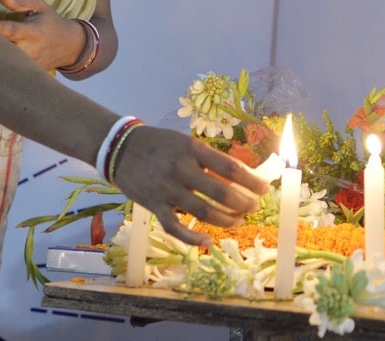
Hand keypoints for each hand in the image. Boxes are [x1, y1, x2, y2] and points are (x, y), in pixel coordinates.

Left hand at [0, 0, 85, 71]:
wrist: (69, 46)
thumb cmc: (49, 21)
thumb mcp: (40, 6)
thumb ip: (19, 1)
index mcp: (33, 31)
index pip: (16, 30)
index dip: (2, 28)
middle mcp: (30, 50)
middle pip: (4, 50)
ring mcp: (27, 65)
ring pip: (2, 62)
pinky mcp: (24, 73)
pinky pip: (4, 71)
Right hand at [112, 126, 270, 245]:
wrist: (119, 149)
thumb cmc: (159, 144)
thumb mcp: (186, 143)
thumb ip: (208, 160)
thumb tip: (238, 178)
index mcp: (193, 149)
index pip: (230, 168)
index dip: (251, 181)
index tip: (265, 188)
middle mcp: (181, 170)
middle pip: (221, 192)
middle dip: (243, 203)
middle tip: (253, 207)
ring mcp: (167, 190)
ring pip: (203, 212)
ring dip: (226, 220)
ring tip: (238, 221)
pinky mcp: (154, 207)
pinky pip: (175, 228)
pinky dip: (192, 238)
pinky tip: (207, 241)